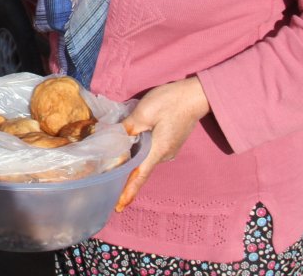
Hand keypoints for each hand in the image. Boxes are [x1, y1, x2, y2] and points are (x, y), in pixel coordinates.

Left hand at [115, 76, 210, 211]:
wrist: (195, 95)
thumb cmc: (170, 102)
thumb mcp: (144, 112)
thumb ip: (127, 127)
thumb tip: (112, 138)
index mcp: (158, 151)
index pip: (140, 176)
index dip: (128, 192)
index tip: (118, 207)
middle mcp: (164, 155)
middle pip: (140, 169)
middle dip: (125, 177)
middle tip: (106, 185)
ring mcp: (169, 149)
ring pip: (145, 159)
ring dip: (131, 163)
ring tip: (113, 167)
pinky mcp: (170, 142)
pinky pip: (151, 152)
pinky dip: (139, 154)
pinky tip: (129, 150)